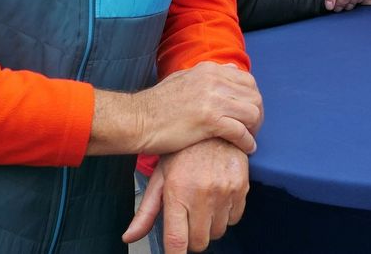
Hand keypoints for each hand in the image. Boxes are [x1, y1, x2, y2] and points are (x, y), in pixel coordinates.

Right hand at [89, 62, 262, 156]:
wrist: (138, 120)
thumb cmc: (157, 104)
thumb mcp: (184, 78)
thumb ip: (209, 75)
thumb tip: (231, 69)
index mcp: (209, 70)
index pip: (248, 80)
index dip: (252, 99)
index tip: (248, 113)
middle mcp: (214, 81)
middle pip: (254, 96)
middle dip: (257, 115)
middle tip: (252, 129)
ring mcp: (213, 100)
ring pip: (252, 113)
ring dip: (254, 129)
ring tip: (248, 139)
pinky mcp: (209, 120)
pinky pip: (241, 132)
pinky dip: (247, 142)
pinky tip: (246, 149)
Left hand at [123, 139, 248, 253]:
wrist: (212, 127)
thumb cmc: (182, 153)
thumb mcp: (160, 179)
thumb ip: (145, 212)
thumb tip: (128, 237)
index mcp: (177, 193)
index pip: (177, 241)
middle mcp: (202, 194)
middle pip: (199, 242)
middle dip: (192, 237)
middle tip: (188, 220)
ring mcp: (224, 192)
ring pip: (218, 232)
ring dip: (210, 226)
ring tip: (203, 204)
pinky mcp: (241, 188)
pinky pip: (235, 219)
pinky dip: (226, 215)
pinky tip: (218, 197)